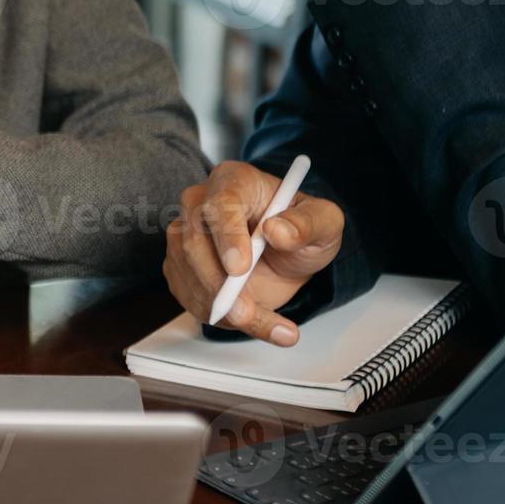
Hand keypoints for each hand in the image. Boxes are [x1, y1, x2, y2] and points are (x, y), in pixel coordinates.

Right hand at [163, 162, 345, 345]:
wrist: (287, 254)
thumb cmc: (301, 229)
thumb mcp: (324, 222)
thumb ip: (308, 223)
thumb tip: (278, 231)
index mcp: (233, 181)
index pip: (220, 205)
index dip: (227, 237)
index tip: (239, 268)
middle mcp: (199, 205)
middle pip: (193, 244)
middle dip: (218, 285)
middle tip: (247, 313)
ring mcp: (184, 237)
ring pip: (189, 276)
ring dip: (223, 308)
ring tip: (266, 322)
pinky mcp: (180, 268)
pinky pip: (191, 298)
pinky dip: (221, 318)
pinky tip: (253, 320)